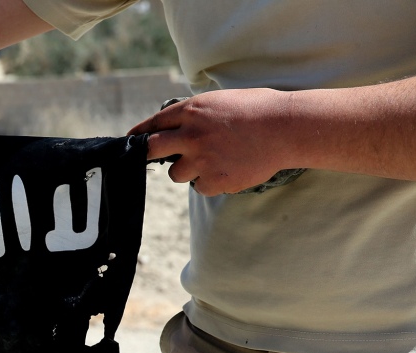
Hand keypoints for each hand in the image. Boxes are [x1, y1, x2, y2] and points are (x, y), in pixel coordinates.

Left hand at [129, 88, 294, 195]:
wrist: (287, 128)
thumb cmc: (257, 110)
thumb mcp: (220, 101)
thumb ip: (194, 115)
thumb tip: (172, 128)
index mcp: (192, 111)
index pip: (153, 124)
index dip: (139, 134)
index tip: (129, 142)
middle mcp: (191, 135)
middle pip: (151, 150)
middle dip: (146, 155)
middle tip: (147, 159)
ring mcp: (202, 160)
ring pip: (176, 173)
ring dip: (187, 170)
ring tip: (212, 159)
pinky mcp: (215, 180)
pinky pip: (199, 187)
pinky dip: (209, 181)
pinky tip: (228, 169)